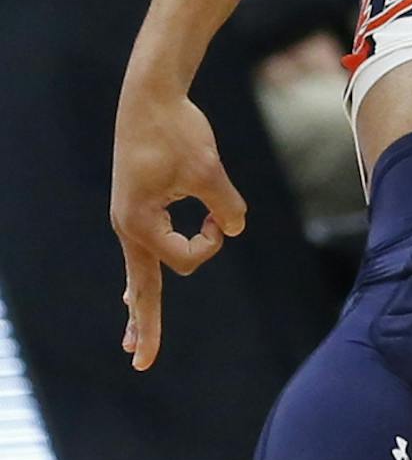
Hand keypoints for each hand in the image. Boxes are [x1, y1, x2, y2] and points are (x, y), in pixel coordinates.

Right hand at [110, 83, 246, 369]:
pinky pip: (138, 251)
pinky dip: (139, 275)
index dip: (210, 242)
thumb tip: (234, 228)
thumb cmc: (177, 130)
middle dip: (145, 325)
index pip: (185, 259)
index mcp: (141, 223)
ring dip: (138, 305)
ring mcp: (129, 218)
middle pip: (140, 287)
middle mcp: (129, 226)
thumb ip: (225, 204)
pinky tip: (131, 294)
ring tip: (133, 339)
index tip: (218, 215)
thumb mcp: (208, 168)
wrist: (149, 97)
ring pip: (136, 272)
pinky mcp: (136, 207)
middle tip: (142, 363)